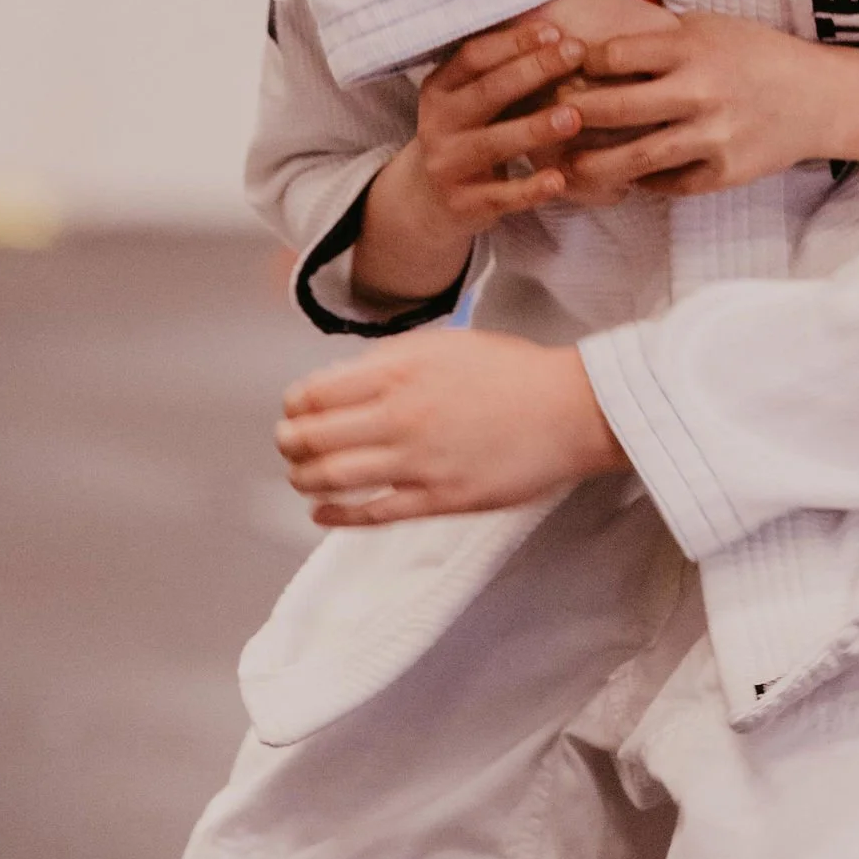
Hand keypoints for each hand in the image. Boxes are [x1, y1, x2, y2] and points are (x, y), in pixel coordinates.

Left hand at [277, 328, 628, 522]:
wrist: (570, 409)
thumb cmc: (512, 372)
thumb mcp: (443, 344)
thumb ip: (389, 360)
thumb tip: (341, 380)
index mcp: (399, 370)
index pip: (314, 392)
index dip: (294, 405)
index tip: (293, 410)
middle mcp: (401, 414)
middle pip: (313, 437)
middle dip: (290, 443)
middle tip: (288, 445)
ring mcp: (418, 460)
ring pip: (334, 477)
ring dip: (304, 479)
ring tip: (300, 477)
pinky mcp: (440, 499)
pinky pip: (373, 513)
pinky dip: (336, 515)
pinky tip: (321, 513)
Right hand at [349, 4, 621, 303]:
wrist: (430, 200)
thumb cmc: (470, 134)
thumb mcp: (472, 100)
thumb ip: (504, 72)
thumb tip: (561, 30)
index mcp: (439, 88)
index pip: (474, 57)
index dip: (514, 42)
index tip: (556, 30)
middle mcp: (437, 123)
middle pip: (487, 92)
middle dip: (534, 70)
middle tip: (577, 53)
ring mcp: (447, 165)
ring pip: (493, 143)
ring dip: (534, 129)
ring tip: (574, 117)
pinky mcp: (462, 204)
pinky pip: (500, 196)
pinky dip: (530, 189)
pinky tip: (560, 179)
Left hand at [555, 14, 853, 199]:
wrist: (819, 98)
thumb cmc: (755, 55)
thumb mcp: (709, 27)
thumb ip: (657, 37)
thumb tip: (592, 48)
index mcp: (692, 47)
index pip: (613, 56)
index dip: (581, 65)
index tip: (566, 73)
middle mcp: (700, 92)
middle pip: (615, 108)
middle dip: (572, 115)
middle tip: (546, 120)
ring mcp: (712, 137)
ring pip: (634, 158)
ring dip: (592, 165)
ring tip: (566, 167)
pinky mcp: (723, 173)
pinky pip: (668, 184)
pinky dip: (641, 183)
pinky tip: (623, 179)